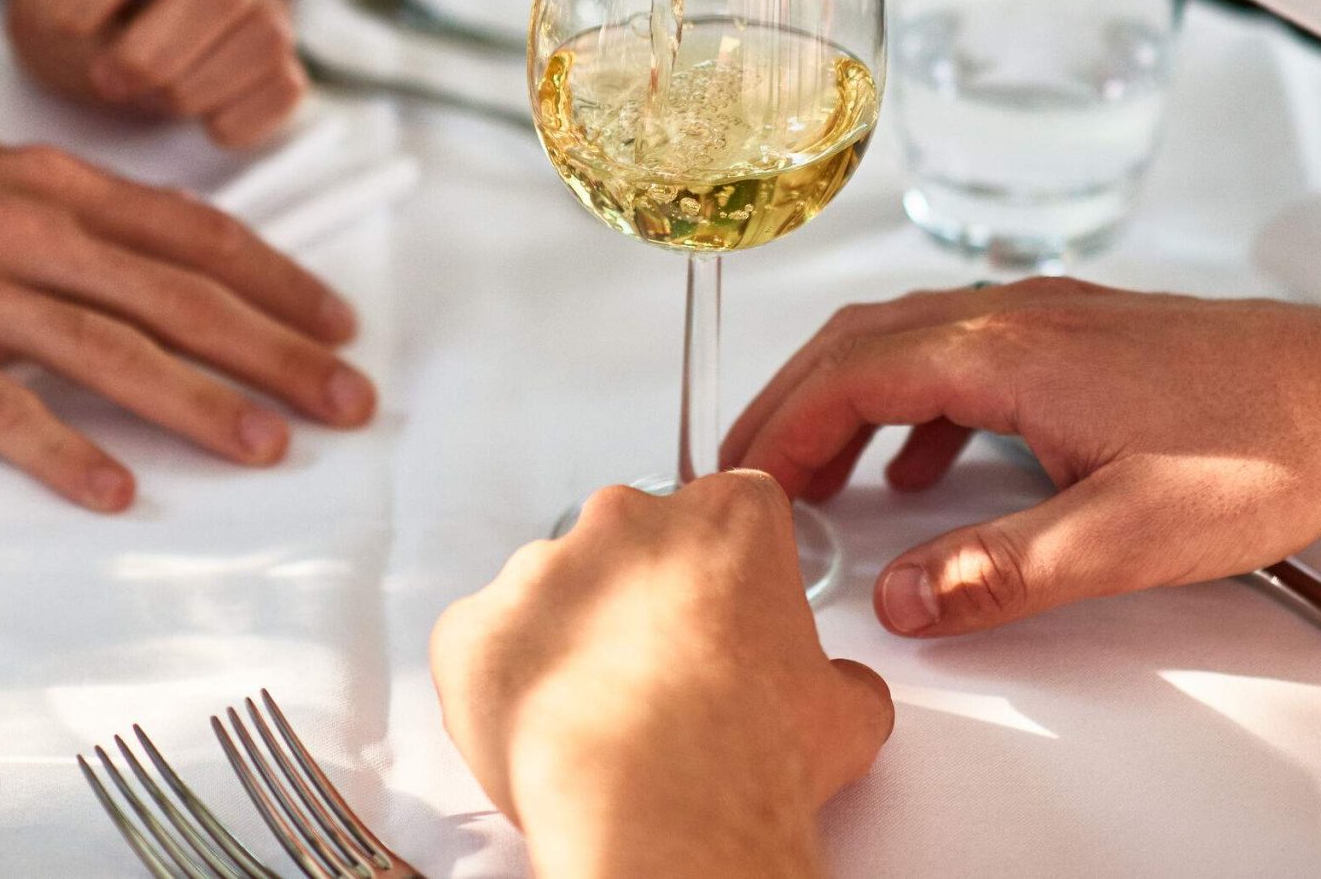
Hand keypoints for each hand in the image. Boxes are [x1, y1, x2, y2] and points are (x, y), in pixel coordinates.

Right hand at [0, 96, 374, 510]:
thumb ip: (50, 199)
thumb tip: (120, 234)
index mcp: (49, 181)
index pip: (193, 233)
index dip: (275, 281)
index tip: (337, 324)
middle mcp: (24, 227)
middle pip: (178, 295)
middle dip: (274, 351)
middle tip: (345, 399)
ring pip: (110, 350)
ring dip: (197, 404)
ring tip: (265, 446)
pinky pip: (0, 408)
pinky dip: (62, 450)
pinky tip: (114, 488)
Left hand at [7, 0, 307, 148]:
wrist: (115, 2)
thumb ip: (66, 22)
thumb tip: (123, 66)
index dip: (87, 0)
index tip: (62, 25)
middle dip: (159, 52)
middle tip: (110, 81)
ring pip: (265, 33)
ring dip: (194, 88)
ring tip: (153, 93)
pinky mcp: (287, 37)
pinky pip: (286, 84)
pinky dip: (238, 116)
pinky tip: (198, 114)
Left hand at [430, 473, 890, 878]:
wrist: (662, 804)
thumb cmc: (750, 750)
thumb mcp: (845, 711)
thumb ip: (837, 676)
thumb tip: (838, 694)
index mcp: (727, 516)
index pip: (731, 515)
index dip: (731, 576)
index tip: (728, 621)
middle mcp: (629, 519)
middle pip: (634, 542)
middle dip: (646, 600)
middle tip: (667, 679)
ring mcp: (543, 566)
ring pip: (555, 593)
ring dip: (574, 641)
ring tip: (605, 719)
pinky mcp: (475, 626)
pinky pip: (485, 644)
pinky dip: (507, 683)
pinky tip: (545, 732)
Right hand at [723, 281, 1320, 639]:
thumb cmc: (1270, 448)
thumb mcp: (1129, 537)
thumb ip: (1003, 571)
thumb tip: (903, 598)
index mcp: (1011, 349)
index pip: (850, 371)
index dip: (778, 425)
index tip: (737, 479)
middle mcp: (1022, 313)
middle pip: (864, 339)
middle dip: (793, 405)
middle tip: (748, 474)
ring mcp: (1056, 316)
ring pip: (913, 339)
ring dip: (850, 401)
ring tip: (819, 477)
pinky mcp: (1089, 337)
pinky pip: (966, 353)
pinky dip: (916, 402)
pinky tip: (930, 462)